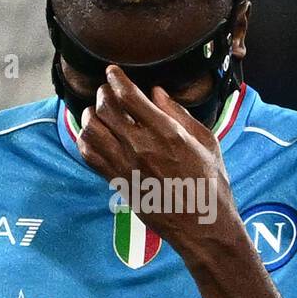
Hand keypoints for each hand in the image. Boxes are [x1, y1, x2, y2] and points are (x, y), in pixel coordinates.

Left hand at [76, 65, 240, 257]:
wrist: (203, 226)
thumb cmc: (211, 183)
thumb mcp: (206, 141)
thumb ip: (179, 114)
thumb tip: (156, 93)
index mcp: (166, 132)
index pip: (128, 96)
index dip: (115, 78)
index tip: (112, 71)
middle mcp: (142, 147)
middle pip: (105, 108)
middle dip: (102, 93)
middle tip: (106, 90)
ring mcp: (127, 166)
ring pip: (92, 131)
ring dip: (91, 115)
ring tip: (96, 112)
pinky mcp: (119, 183)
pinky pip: (90, 156)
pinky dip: (86, 141)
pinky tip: (92, 136)